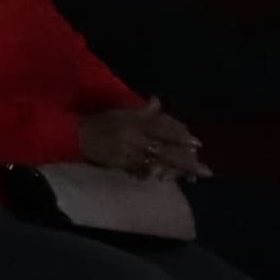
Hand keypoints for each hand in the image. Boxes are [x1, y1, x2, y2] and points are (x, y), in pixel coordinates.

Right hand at [75, 104, 206, 179]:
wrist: (75, 135)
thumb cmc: (99, 122)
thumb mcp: (120, 112)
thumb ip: (141, 110)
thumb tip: (157, 101)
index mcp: (136, 121)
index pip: (164, 128)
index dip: (181, 136)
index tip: (198, 144)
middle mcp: (135, 136)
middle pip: (166, 148)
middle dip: (186, 160)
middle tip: (205, 170)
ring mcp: (129, 151)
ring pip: (157, 162)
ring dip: (175, 170)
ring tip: (192, 178)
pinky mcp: (121, 163)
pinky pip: (140, 170)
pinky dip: (152, 174)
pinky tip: (163, 178)